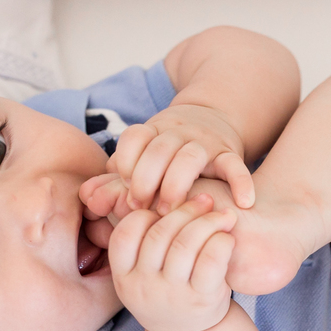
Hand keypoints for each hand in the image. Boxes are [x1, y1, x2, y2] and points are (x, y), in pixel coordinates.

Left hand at [83, 104, 255, 218]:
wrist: (212, 119)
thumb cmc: (167, 154)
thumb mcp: (141, 158)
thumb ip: (115, 179)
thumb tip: (87, 197)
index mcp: (153, 131)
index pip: (134, 137)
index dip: (127, 164)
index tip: (126, 189)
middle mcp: (177, 132)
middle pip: (158, 149)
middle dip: (147, 181)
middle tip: (143, 208)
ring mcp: (205, 142)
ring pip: (190, 157)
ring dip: (177, 185)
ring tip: (172, 210)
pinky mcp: (229, 153)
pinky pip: (236, 166)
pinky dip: (241, 183)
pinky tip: (243, 204)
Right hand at [108, 193, 237, 330]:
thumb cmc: (168, 291)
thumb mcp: (144, 273)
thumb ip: (141, 240)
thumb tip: (145, 188)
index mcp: (124, 278)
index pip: (125, 234)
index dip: (146, 213)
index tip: (166, 207)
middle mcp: (144, 288)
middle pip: (159, 233)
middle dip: (185, 210)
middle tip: (205, 200)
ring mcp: (172, 295)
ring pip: (186, 243)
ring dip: (207, 221)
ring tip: (223, 215)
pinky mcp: (202, 300)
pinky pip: (211, 259)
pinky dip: (221, 241)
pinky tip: (227, 238)